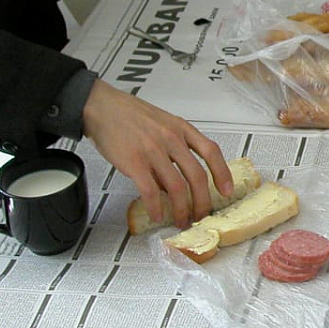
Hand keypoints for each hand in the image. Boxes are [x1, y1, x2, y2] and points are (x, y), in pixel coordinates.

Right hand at [80, 80, 232, 228]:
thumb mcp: (163, 122)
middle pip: (197, 176)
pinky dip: (157, 208)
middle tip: (201, 215)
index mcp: (181, 128)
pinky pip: (151, 191)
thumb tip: (178, 179)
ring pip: (177, 187)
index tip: (227, 190)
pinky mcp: (134, 162)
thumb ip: (176, 147)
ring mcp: (153, 151)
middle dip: (203, 202)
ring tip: (181, 221)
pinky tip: (158, 215)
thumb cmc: (129, 114)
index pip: (211, 151)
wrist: (102, 106)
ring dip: (182, 210)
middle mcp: (171, 139)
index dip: (223, 173)